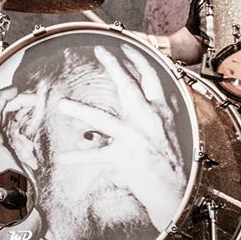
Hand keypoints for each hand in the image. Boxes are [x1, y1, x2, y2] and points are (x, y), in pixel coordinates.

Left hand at [52, 45, 185, 230]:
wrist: (178, 193)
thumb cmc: (174, 164)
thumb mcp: (170, 131)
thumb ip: (156, 113)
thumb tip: (142, 98)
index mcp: (163, 112)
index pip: (151, 78)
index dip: (137, 59)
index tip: (125, 46)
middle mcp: (150, 120)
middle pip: (128, 86)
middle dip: (113, 65)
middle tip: (99, 50)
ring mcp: (136, 138)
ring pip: (103, 119)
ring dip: (80, 110)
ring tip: (62, 105)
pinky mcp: (124, 157)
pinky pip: (96, 156)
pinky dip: (79, 157)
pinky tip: (63, 157)